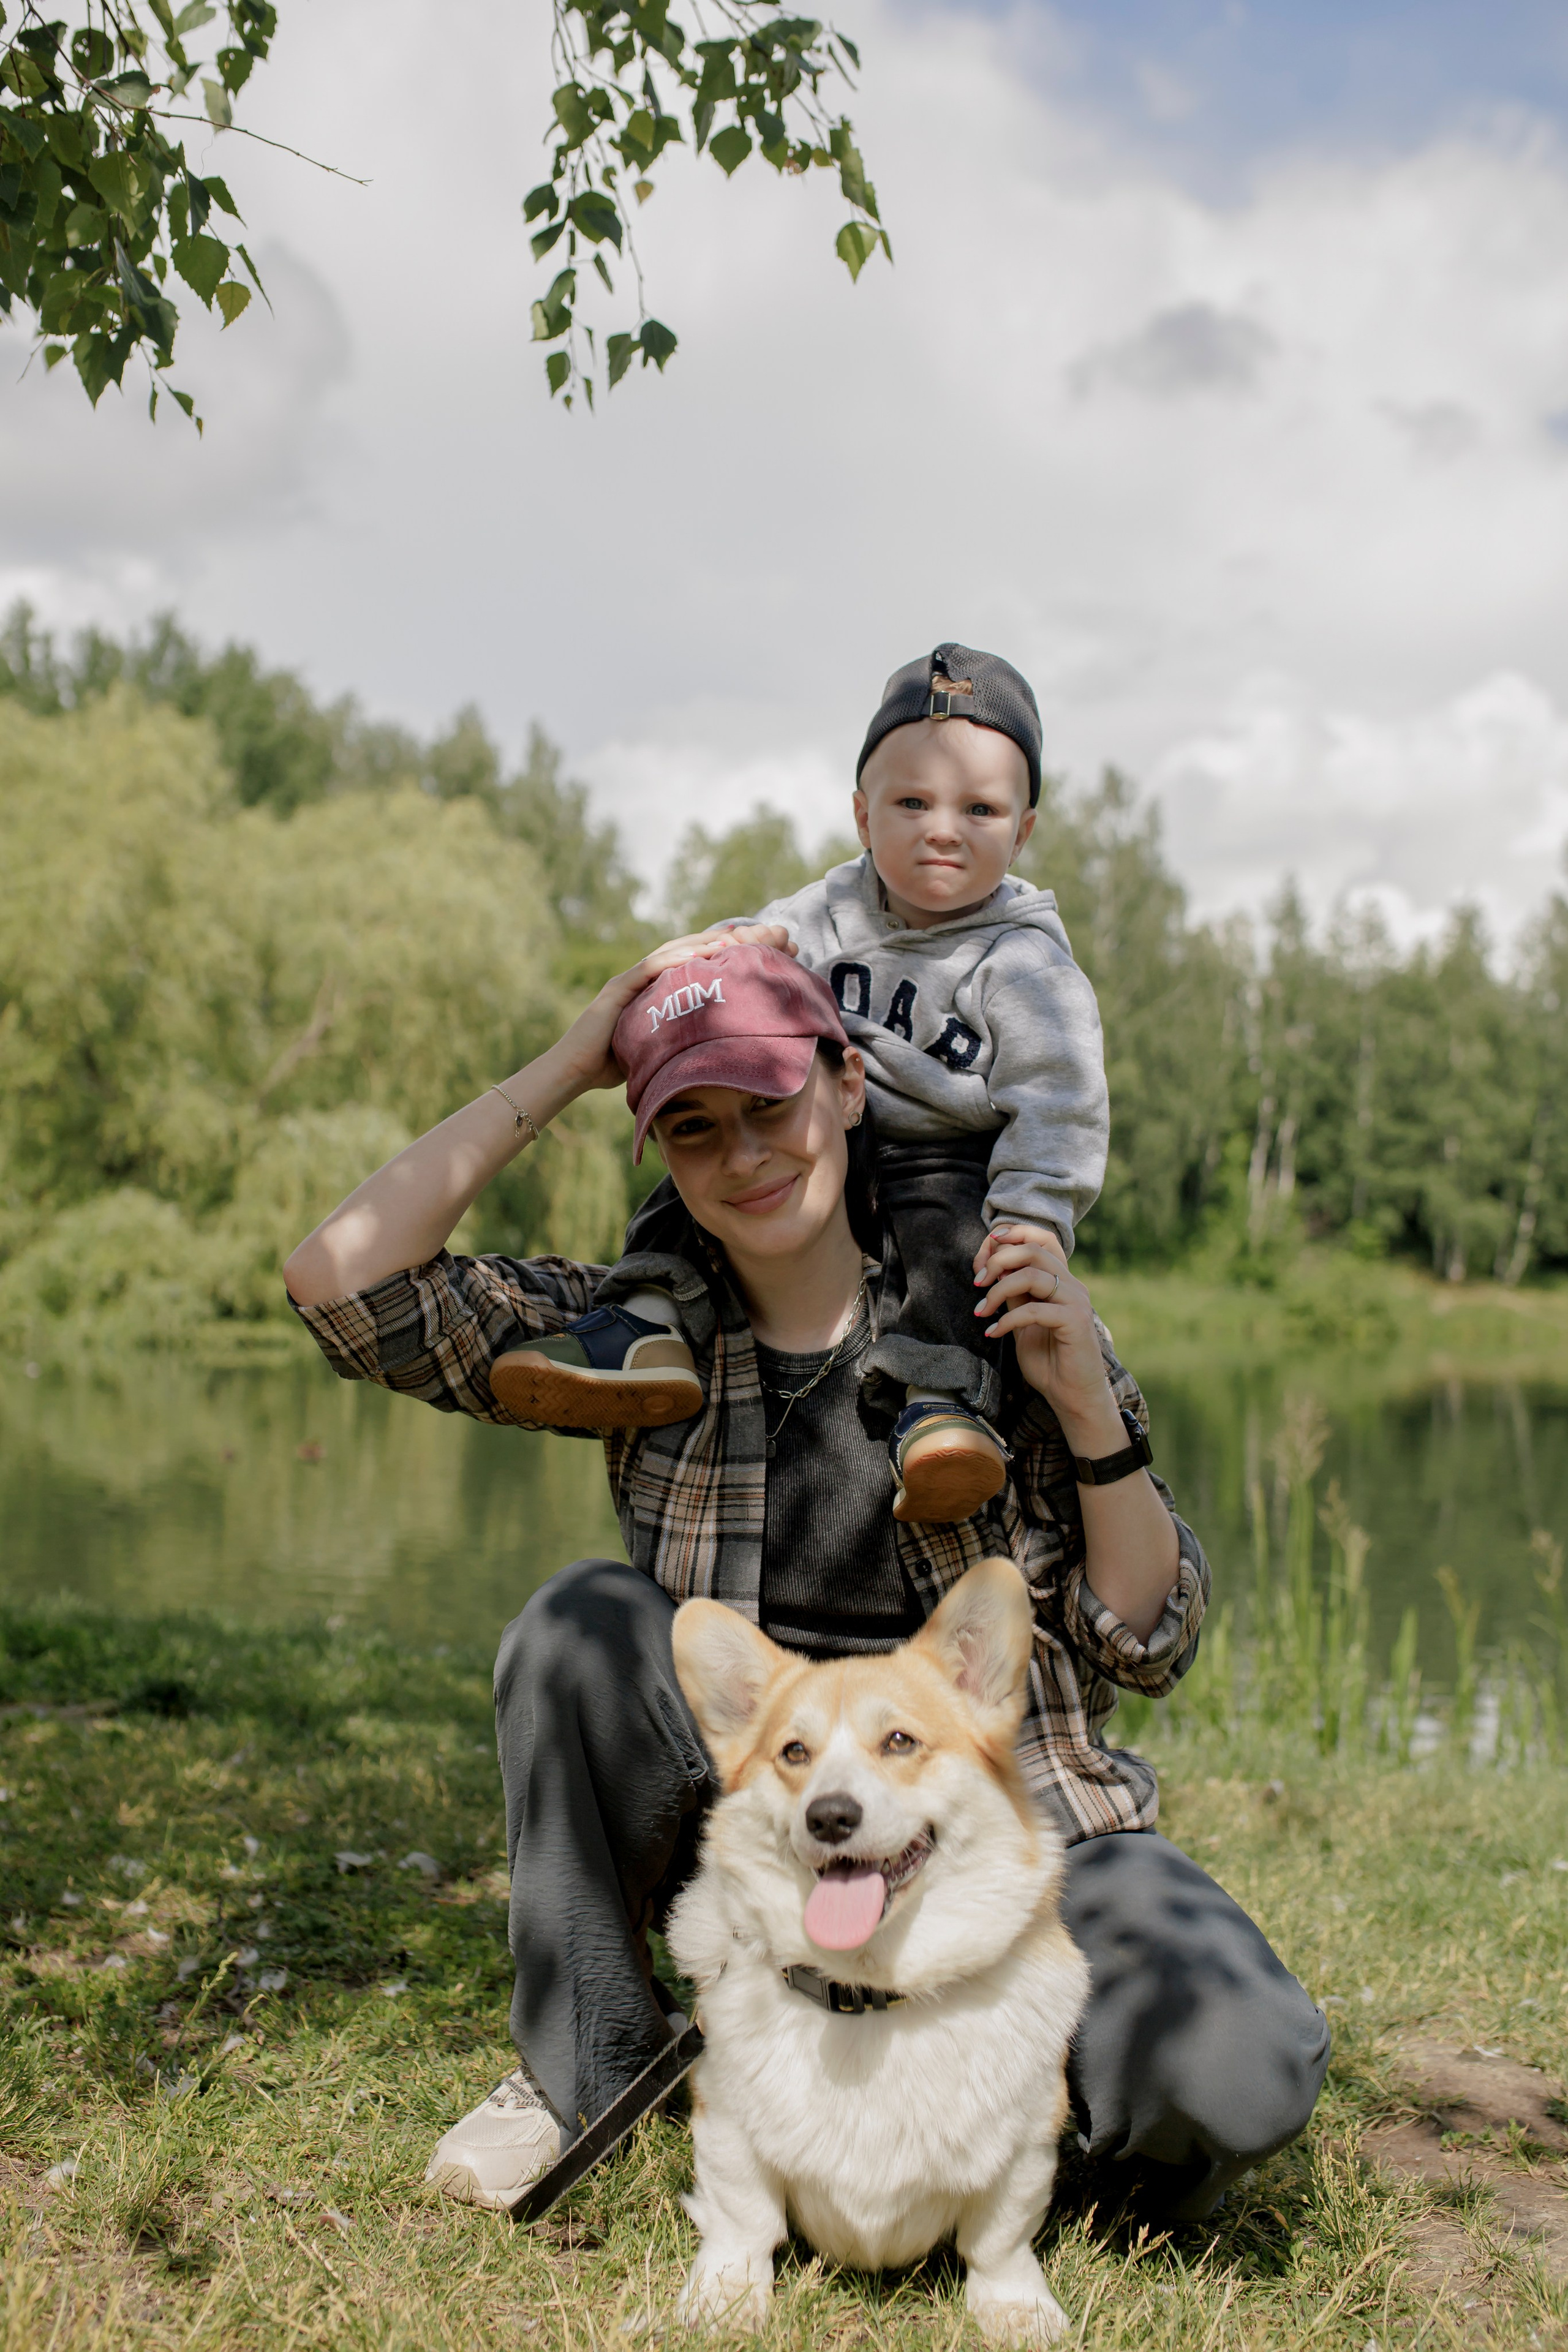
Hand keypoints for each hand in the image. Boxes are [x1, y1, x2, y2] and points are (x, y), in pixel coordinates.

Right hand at [553, 926, 796, 1093]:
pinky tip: (693, 955)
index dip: (718, 955)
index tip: (750, 948)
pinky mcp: (616, 992)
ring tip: (729, 940)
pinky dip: (670, 961)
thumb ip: (679, 1040)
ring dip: (699, 945)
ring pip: (668, 955)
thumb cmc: (613, 1064)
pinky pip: (646, 971)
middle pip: (684, 952)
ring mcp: (628, 983)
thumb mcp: (656, 1048)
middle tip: (748, 933)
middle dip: (717, 942)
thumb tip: (714, 1051)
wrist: (572, 1071)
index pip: (690, 966)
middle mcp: (642, 980)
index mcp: (653, 991)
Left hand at [973, 1225, 1122, 1453]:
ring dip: (998, 1289)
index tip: (983, 1251)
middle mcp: (1072, 1284)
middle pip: (1033, 1250)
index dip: (1011, 1235)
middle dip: (998, 1259)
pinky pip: (1034, 1310)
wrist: (1072, 1396)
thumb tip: (990, 1269)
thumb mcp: (1022, 1321)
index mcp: (1061, 1280)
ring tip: (982, 1309)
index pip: (1041, 1238)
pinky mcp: (1076, 1321)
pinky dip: (1007, 1320)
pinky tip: (992, 1333)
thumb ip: (1013, 1295)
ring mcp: (1076, 1301)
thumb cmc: (1048, 1361)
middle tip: (977, 1281)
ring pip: (1032, 1274)